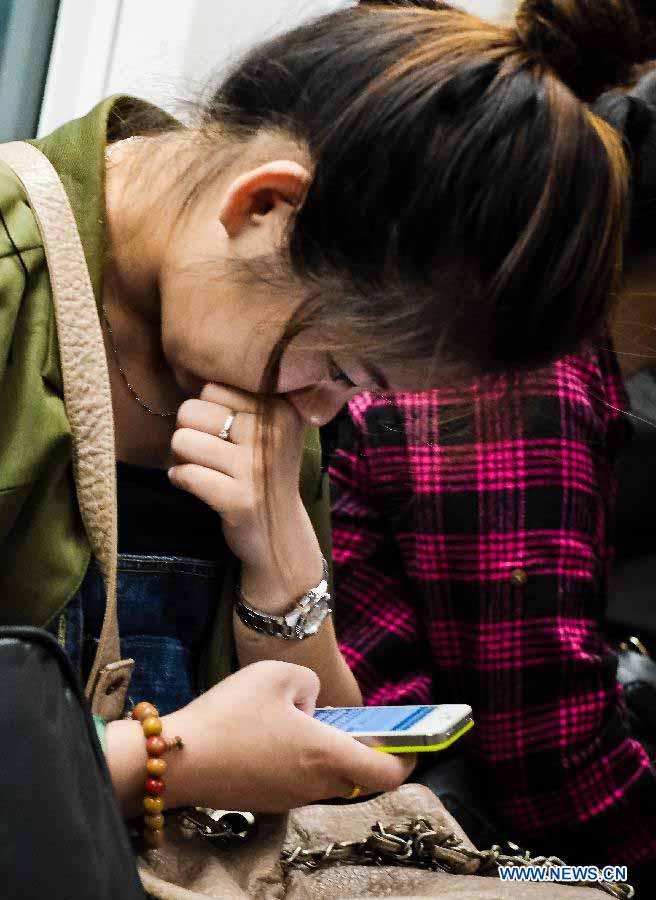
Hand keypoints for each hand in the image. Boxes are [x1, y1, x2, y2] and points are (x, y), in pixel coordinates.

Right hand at [106, 661, 415, 813]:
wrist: (177, 759)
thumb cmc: (229, 714)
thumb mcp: (276, 675)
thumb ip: (310, 684)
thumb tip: (311, 705)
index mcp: (326, 754)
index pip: (388, 772)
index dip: (407, 756)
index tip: (411, 740)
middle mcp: (314, 783)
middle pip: (358, 775)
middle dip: (364, 749)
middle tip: (356, 723)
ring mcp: (289, 796)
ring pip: (328, 777)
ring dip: (330, 752)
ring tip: (306, 717)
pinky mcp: (266, 799)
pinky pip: (300, 779)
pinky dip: (303, 759)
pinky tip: (278, 732)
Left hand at [169, 384, 322, 596]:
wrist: (281, 535)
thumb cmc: (264, 474)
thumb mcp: (270, 429)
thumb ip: (244, 399)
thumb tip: (192, 367)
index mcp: (279, 410)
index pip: (211, 388)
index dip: (205, 410)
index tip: (221, 432)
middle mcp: (271, 434)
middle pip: (191, 410)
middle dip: (187, 432)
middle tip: (205, 453)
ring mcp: (256, 468)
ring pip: (182, 441)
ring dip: (180, 458)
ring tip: (201, 468)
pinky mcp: (239, 499)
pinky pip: (185, 474)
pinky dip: (179, 479)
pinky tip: (195, 486)